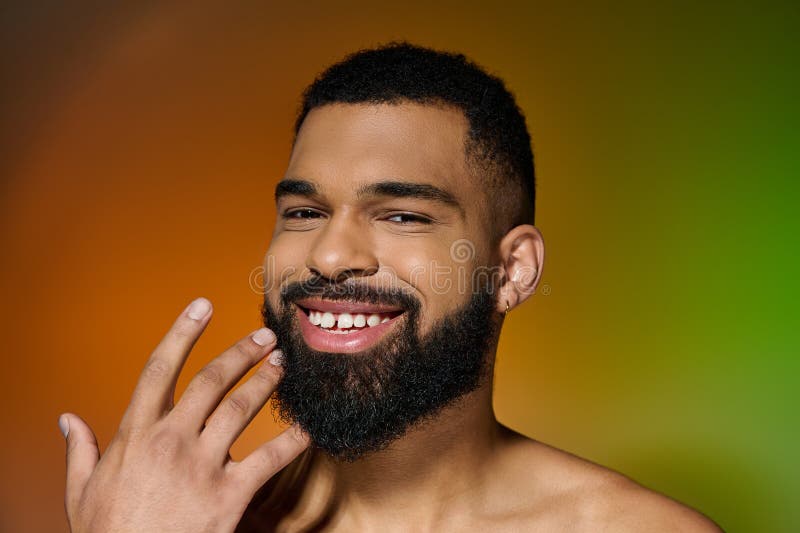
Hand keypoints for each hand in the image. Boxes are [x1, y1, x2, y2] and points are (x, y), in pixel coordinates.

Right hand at [59, 297, 308, 531]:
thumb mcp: (80, 492)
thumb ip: (79, 450)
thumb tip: (67, 419)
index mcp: (135, 436)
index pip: (160, 370)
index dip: (182, 333)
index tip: (202, 306)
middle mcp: (170, 443)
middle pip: (210, 382)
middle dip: (240, 353)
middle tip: (264, 337)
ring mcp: (201, 467)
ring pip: (240, 409)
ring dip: (265, 383)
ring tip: (282, 366)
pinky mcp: (229, 495)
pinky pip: (269, 459)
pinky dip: (292, 440)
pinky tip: (307, 425)